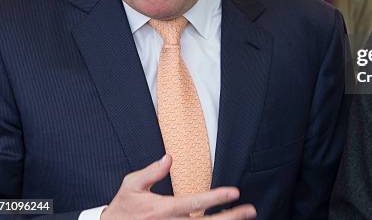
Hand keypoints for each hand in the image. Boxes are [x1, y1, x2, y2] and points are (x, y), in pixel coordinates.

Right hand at [101, 155, 256, 219]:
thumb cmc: (121, 208)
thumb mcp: (131, 185)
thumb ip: (151, 172)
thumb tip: (169, 157)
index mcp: (163, 209)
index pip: (196, 202)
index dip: (217, 198)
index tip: (235, 192)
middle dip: (231, 217)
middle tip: (250, 210)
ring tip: (244, 219)